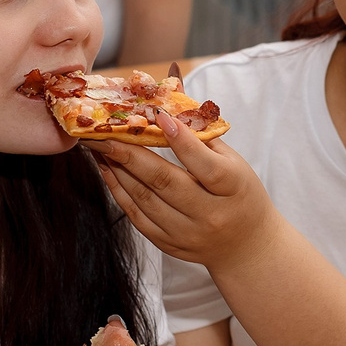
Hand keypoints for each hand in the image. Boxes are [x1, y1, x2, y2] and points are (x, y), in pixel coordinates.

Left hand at [86, 111, 279, 269]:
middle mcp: (210, 214)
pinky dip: (118, 190)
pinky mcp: (169, 244)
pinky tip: (107, 168)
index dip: (181, 140)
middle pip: (164, 182)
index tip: (158, 116)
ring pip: (144, 198)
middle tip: (104, 131)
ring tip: (99, 145)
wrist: (245, 244)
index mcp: (233, 188)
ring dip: (117, 169)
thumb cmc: (239, 193)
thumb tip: (169, 101)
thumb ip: (201, 135)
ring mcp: (187, 233)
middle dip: (130, 154)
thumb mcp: (233, 162)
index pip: (203, 164)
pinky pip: (136, 216)